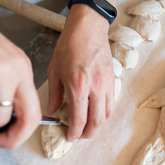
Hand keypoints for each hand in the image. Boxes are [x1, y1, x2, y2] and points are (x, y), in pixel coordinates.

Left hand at [45, 5, 114, 140]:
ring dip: (99, 125)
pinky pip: (112, 103)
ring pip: (108, 114)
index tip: (70, 136)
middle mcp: (95, 87)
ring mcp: (107, 84)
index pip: (79, 118)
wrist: (88, 28)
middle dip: (88, 133)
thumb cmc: (69, 45)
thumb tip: (51, 111)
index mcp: (78, 85)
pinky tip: (97, 112)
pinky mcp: (112, 79)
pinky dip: (105, 113)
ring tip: (89, 127)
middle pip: (97, 121)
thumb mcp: (54, 70)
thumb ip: (54, 94)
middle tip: (80, 136)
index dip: (74, 132)